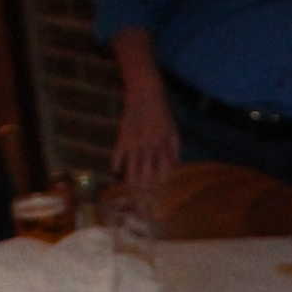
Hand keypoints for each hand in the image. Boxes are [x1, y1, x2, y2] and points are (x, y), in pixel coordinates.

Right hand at [112, 67, 180, 189]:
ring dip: (131, 180)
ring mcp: (136, 141)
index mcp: (164, 143)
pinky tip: (115, 171)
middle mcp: (150, 145)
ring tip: (130, 190)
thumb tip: (176, 166)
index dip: (161, 181)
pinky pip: (118, 153)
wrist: (145, 92)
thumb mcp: (173, 129)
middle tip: (143, 199)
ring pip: (132, 166)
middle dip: (145, 187)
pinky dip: (116, 163)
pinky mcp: (123, 135)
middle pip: (147, 172)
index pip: (163, 168)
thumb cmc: (161, 112)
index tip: (159, 191)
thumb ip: (174, 148)